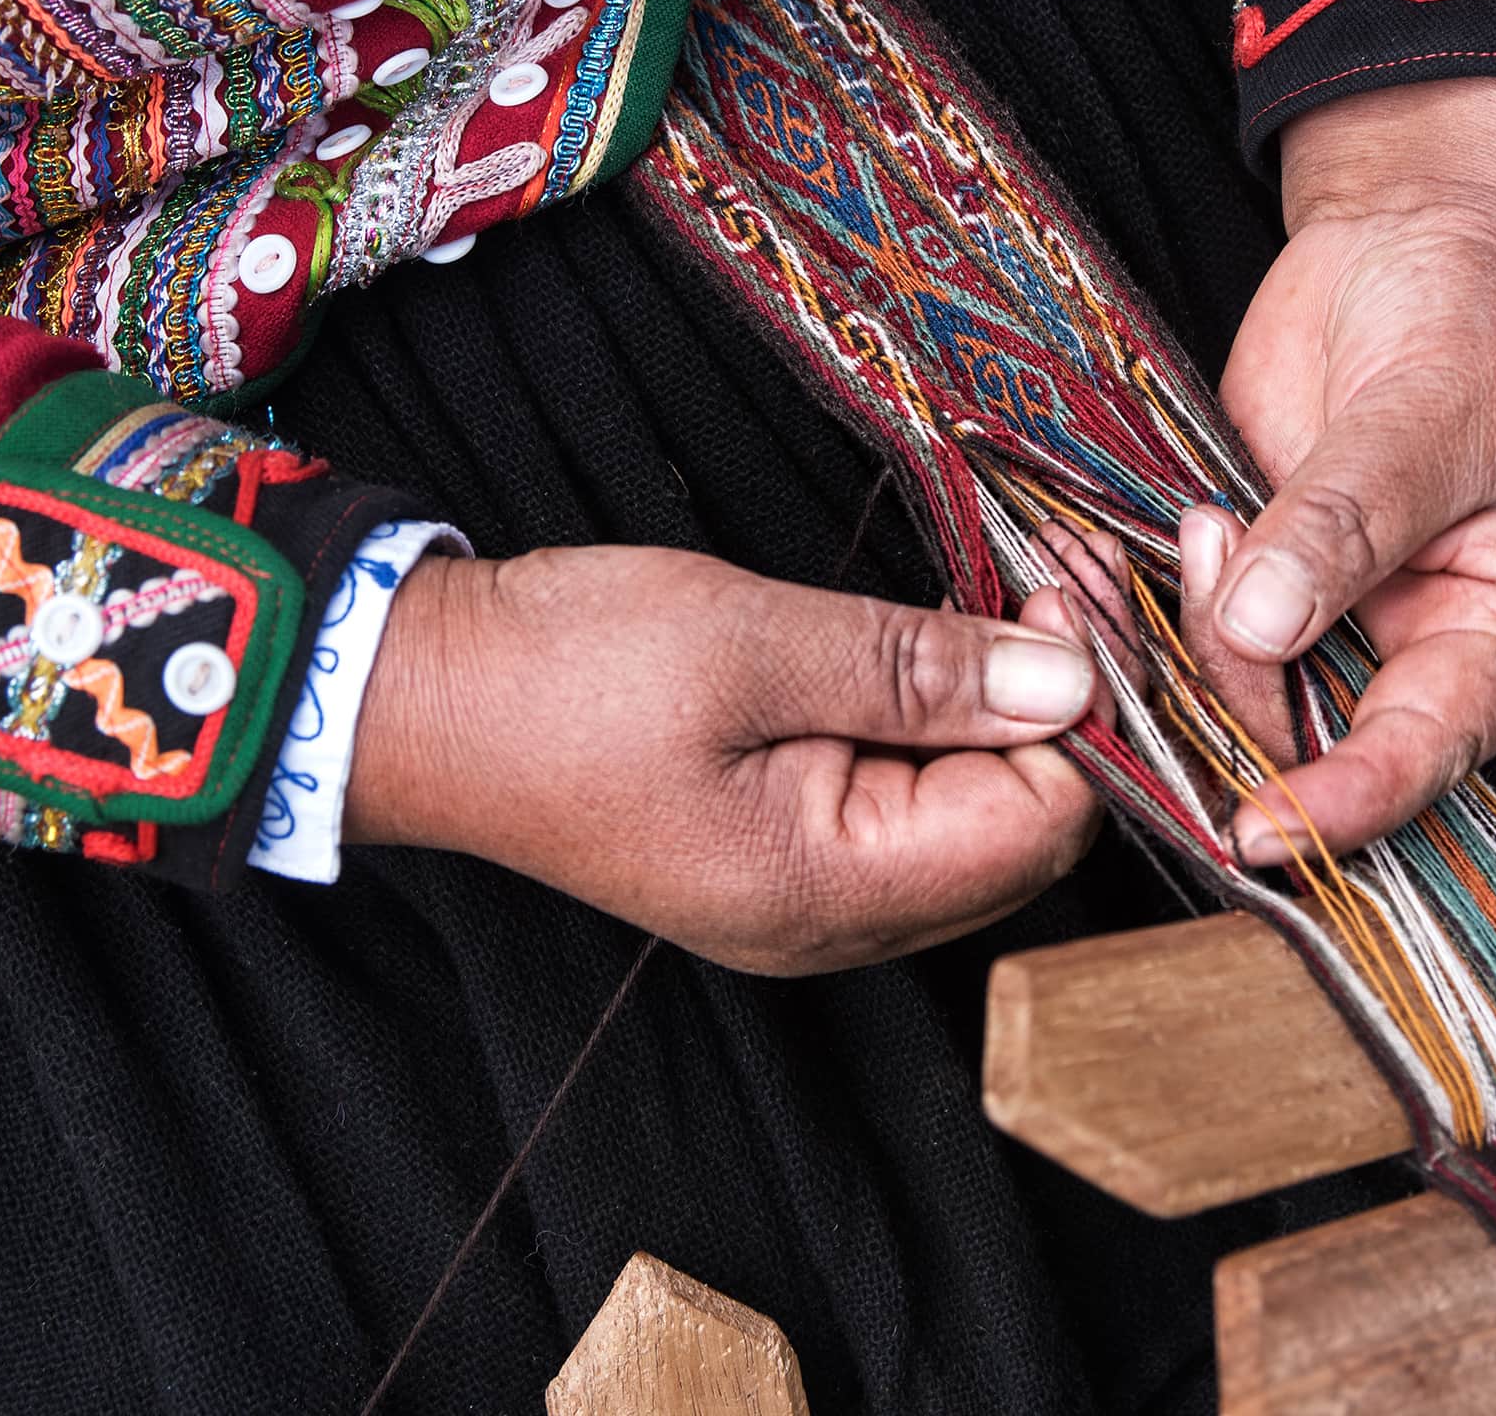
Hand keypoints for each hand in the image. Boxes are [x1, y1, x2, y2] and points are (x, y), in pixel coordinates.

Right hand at [345, 545, 1109, 973]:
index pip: (1044, 824)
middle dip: (1059, 707)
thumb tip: (1071, 680)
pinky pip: (910, 801)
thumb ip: (920, 668)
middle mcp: (834, 922)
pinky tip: (944, 642)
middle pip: (1024, 830)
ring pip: (973, 812)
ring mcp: (806, 894)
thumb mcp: (754, 642)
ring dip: (1005, 705)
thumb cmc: (563, 673)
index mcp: (831, 891)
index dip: (1079, 707)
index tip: (1065, 588)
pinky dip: (945, 721)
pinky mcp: (781, 849)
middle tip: (1055, 572)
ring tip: (1008, 590)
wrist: (416, 697)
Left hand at [1204, 78, 1495, 862]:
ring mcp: (1315, 598)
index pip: (1426, 751)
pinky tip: (1108, 561)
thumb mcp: (1433, 413)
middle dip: (1235, 699)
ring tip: (1206, 515)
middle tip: (1203, 587)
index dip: (1345, 802)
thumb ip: (1347, 520)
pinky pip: (1179, 607)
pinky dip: (1137, 595)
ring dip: (1183, 633)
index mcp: (1494, 627)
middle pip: (1308, 733)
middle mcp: (1403, 636)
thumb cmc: (1492, 312)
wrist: (1433, 221)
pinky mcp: (1242, 550)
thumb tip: (1262, 621)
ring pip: (1230, 677)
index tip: (1260, 830)